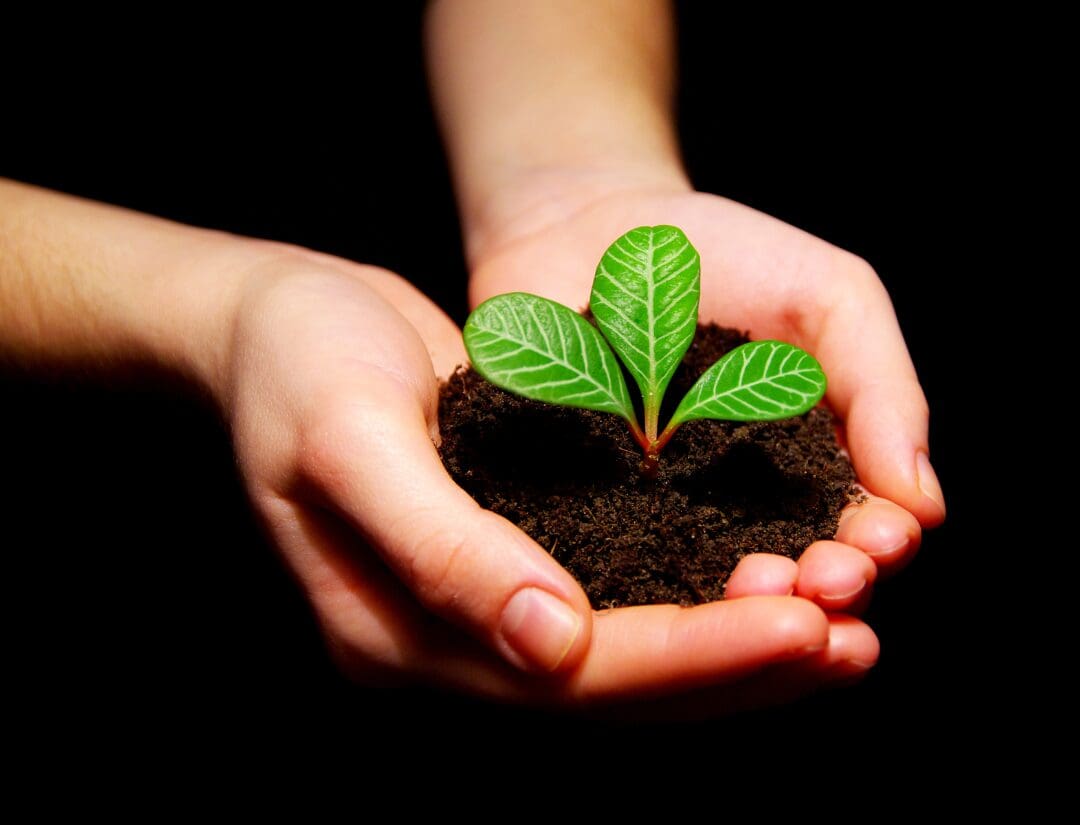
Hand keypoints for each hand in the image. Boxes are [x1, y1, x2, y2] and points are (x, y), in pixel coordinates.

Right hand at [222, 245, 870, 709]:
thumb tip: (556, 646)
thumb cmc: (297, 364)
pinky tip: (762, 583)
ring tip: (840, 630)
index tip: (803, 625)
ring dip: (730, 648)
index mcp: (396, 635)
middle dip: (735, 666)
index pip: (568, 674)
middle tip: (852, 640)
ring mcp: (475, 609)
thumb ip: (442, 547)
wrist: (269, 321)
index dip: (691, 655)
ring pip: (624, 657)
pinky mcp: (505, 559)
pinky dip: (692, 598)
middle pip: (613, 685)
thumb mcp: (351, 438)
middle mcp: (445, 643)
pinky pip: (614, 597)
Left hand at [467, 176, 944, 633]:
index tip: (874, 541)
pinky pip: (600, 563)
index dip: (873, 547)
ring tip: (749, 591)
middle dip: (812, 593)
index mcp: (808, 475)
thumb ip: (883, 391)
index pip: (858, 536)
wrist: (591, 223)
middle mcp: (734, 513)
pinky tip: (653, 591)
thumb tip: (925, 503)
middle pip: (787, 582)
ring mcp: (652, 520)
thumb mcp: (831, 298)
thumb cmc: (723, 253)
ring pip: (699, 591)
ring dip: (735, 610)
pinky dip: (630, 583)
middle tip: (817, 584)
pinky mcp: (573, 514)